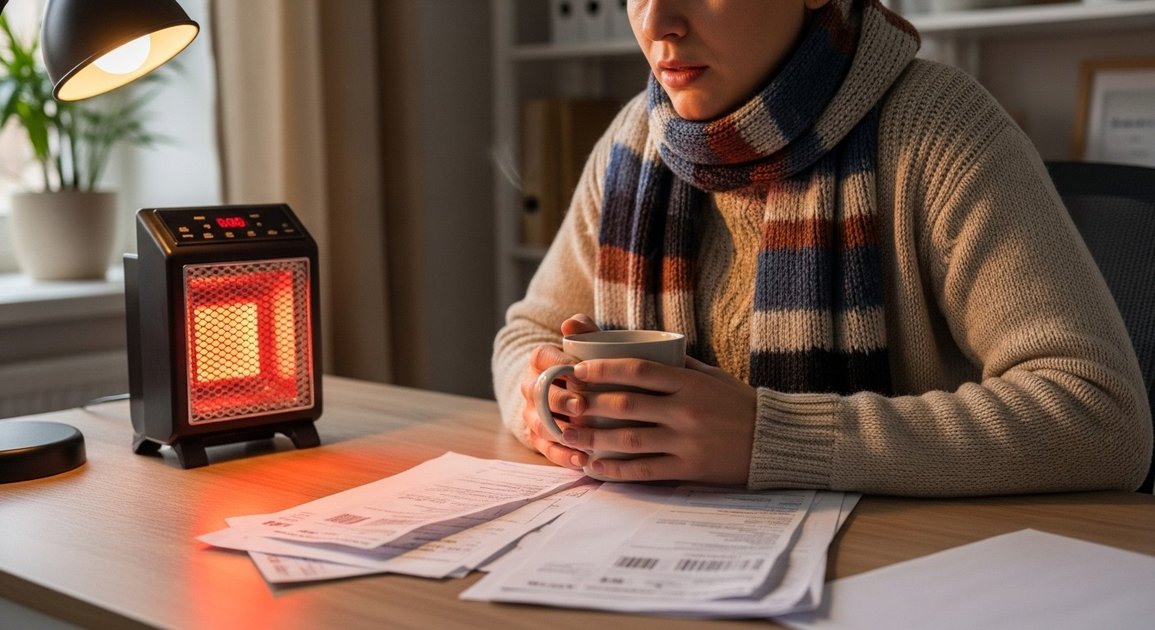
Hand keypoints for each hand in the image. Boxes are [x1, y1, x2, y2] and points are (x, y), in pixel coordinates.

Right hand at [517, 314, 599, 469]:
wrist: (579, 390)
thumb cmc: (588, 365)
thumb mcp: (589, 346)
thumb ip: (584, 331)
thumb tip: (570, 323)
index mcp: (540, 360)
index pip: (541, 357)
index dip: (557, 364)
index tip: (579, 370)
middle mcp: (531, 386)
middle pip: (537, 393)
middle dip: (558, 400)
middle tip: (581, 406)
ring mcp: (533, 413)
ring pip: (538, 423)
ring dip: (559, 432)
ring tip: (584, 439)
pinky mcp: (540, 438)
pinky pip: (546, 449)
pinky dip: (564, 456)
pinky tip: (583, 460)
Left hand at [558, 356, 755, 484]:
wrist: (775, 439)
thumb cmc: (736, 402)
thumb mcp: (708, 374)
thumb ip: (673, 363)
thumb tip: (633, 345)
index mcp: (689, 382)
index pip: (638, 370)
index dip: (604, 370)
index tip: (578, 371)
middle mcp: (685, 410)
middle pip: (627, 405)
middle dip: (589, 404)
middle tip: (564, 404)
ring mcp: (687, 441)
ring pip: (631, 440)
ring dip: (594, 438)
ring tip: (569, 436)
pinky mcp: (690, 468)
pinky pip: (646, 470)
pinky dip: (617, 470)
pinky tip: (595, 467)